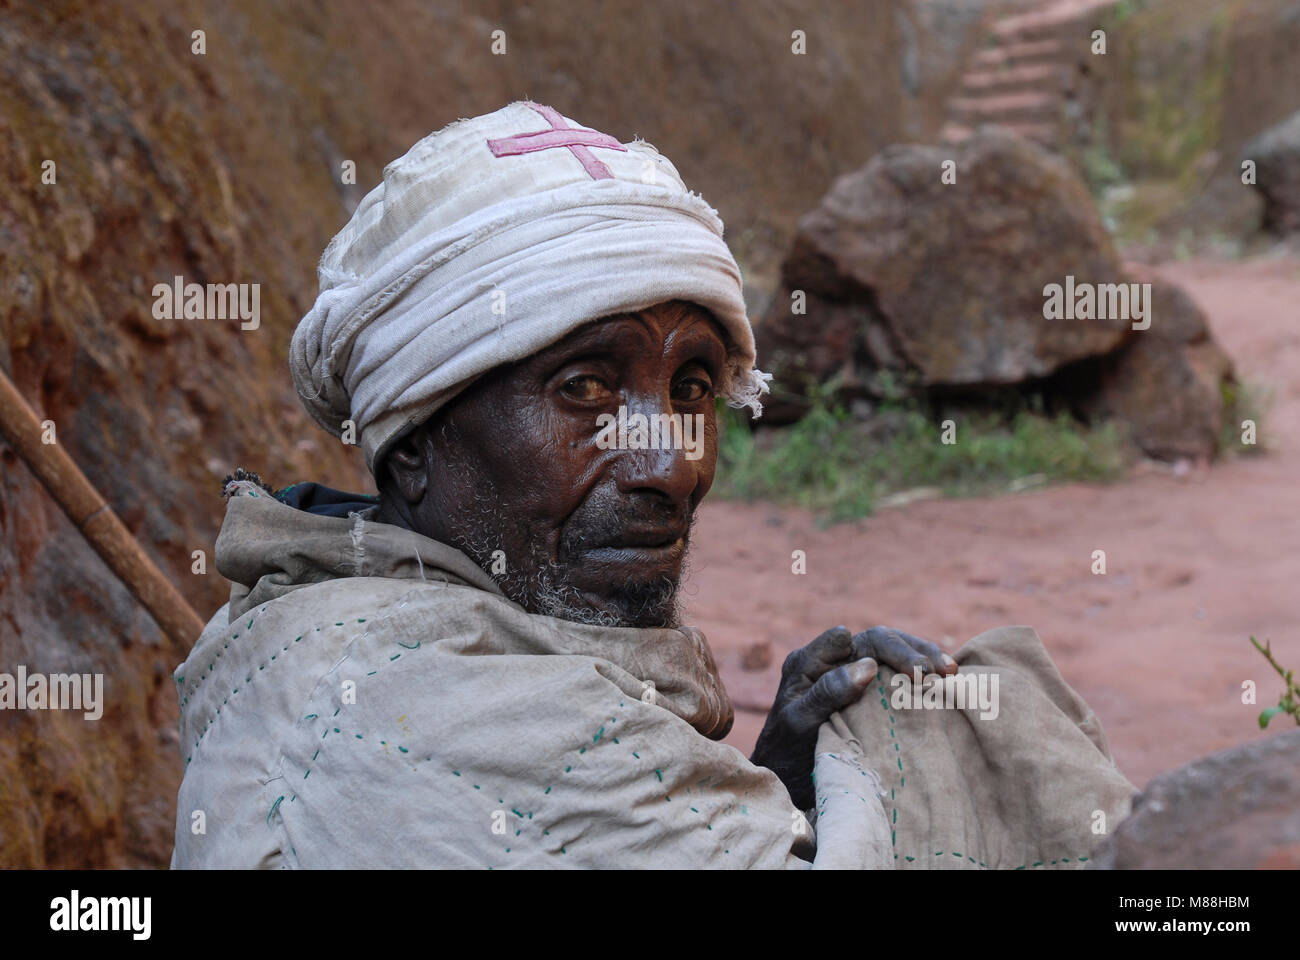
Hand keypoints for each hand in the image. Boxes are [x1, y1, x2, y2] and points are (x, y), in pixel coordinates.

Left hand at [749, 625, 955, 808]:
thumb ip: (828, 692)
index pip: (850, 640)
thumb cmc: (787, 752)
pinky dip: (920, 677)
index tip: (913, 672)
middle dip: (911, 652)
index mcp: (810, 661)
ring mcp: (851, 676)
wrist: (787, 780)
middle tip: (941, 671)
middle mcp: (831, 662)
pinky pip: (896, 676)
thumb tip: (868, 666)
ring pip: (891, 655)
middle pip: (877, 642)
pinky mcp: (868, 694)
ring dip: (922, 658)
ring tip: (950, 672)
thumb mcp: (801, 721)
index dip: (884, 649)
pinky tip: (944, 683)